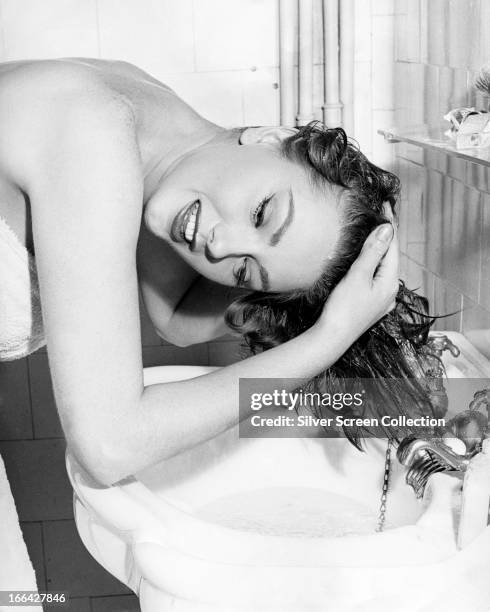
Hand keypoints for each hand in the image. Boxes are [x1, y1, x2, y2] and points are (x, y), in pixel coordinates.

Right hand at [319, 216, 398, 339]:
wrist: (331, 339)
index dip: (389, 224)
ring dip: (378, 250)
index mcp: (390, 282)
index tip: (384, 205)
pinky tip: (365, 263)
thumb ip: (373, 252)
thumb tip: (387, 229)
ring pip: (382, 268)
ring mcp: (381, 301)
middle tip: (378, 214)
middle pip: (389, 257)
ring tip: (371, 234)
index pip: (393, 246)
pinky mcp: (370, 306)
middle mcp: (390, 292)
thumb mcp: (358, 276)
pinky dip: (371, 265)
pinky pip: (375, 279)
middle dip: (384, 236)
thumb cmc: (343, 308)